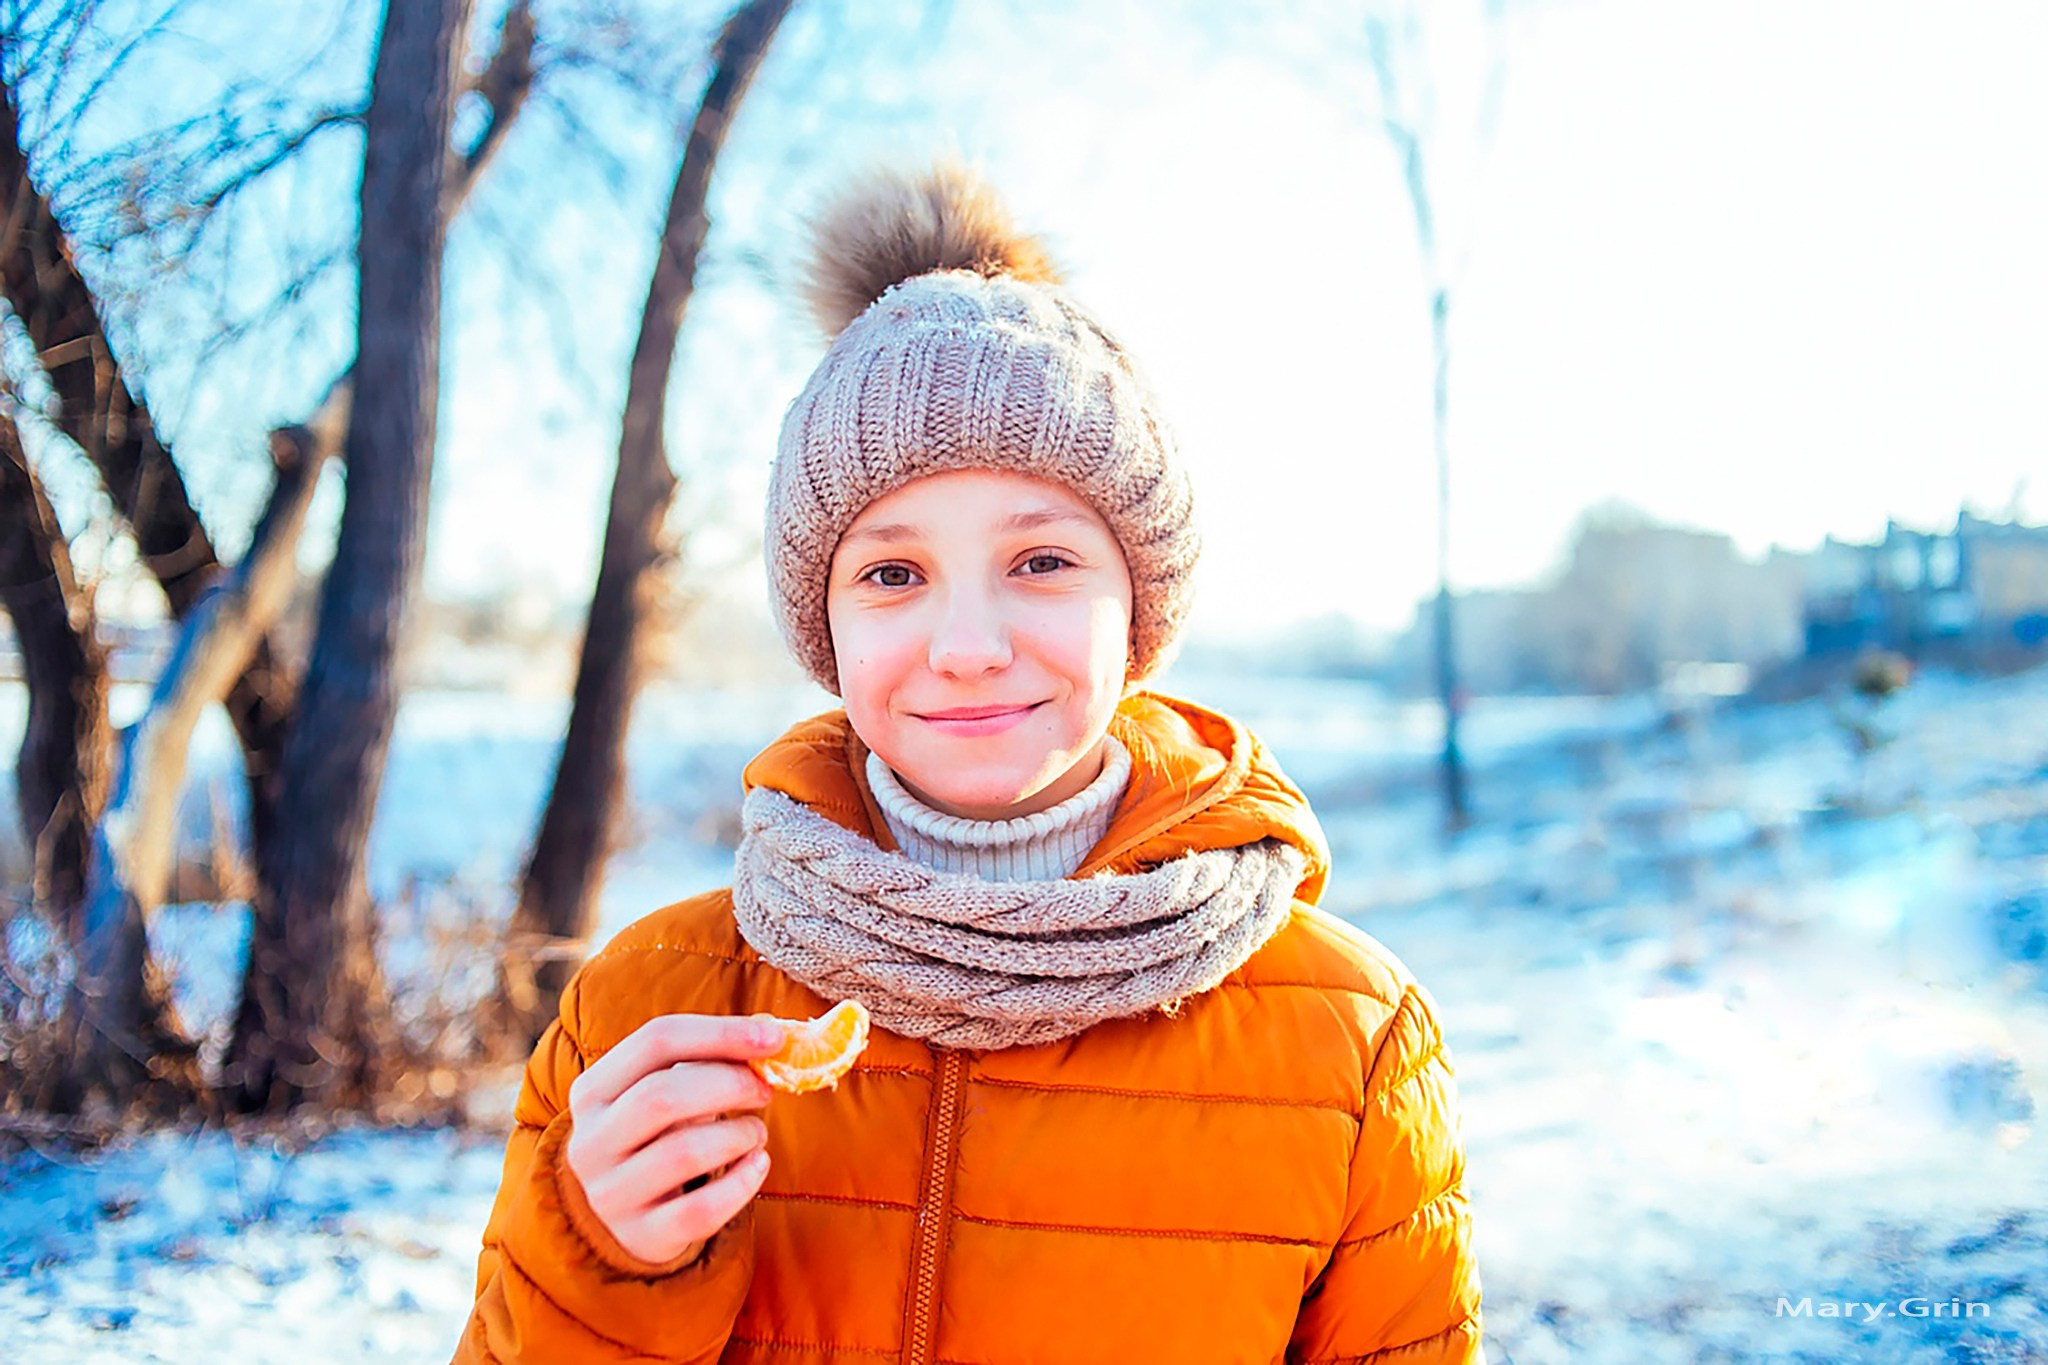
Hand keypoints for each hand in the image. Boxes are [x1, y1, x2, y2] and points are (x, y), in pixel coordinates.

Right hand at [563, 1013, 786, 1266]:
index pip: (656, 1041)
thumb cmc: (659, 1135)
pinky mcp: (641, 1236)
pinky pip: (702, 1210)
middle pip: (663, 1095)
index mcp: (592, 1090)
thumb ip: (709, 1060)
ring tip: (756, 1132)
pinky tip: (758, 1165)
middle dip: (730, 1084)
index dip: (721, 1033)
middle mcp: (590, 1142)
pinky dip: (742, 1183)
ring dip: (738, 1135)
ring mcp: (610, 1195)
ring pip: (684, 1153)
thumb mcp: (666, 1091)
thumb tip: (771, 1034)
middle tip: (765, 1089)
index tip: (774, 1038)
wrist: (629, 1216)